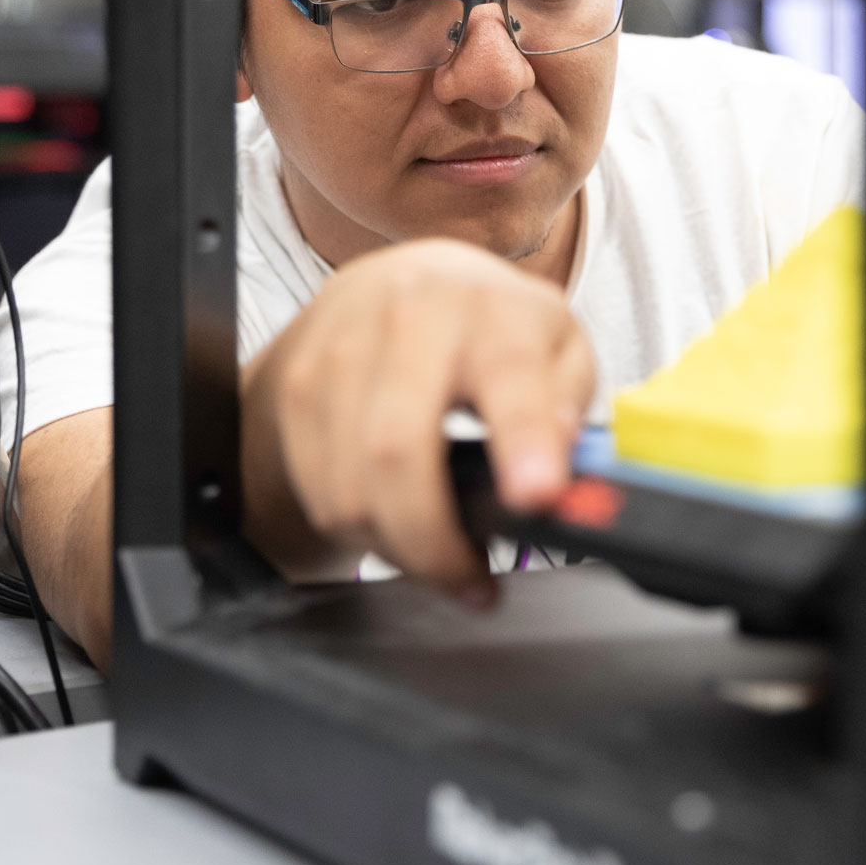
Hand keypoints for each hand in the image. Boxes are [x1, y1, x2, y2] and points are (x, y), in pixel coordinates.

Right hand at [240, 238, 594, 603]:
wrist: (398, 283)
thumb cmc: (493, 327)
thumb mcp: (559, 347)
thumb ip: (568, 405)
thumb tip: (561, 471)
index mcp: (491, 308)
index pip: (508, 374)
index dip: (523, 440)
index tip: (534, 496)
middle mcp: (408, 316)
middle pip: (398, 449)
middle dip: (433, 541)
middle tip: (471, 581)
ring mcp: (341, 349)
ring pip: (349, 486)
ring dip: (397, 548)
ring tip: (439, 556)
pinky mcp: (297, 386)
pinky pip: (319, 491)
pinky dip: (361, 530)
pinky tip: (397, 525)